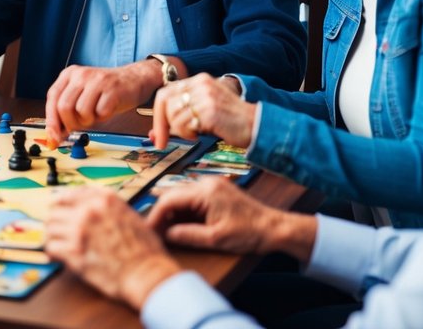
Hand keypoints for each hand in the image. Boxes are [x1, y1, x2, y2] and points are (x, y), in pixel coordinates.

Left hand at [45, 62, 158, 144]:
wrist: (134, 79)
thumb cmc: (105, 91)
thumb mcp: (81, 95)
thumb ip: (66, 111)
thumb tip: (54, 136)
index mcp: (69, 74)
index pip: (53, 98)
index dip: (52, 120)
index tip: (54, 137)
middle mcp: (81, 75)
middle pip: (64, 107)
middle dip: (71, 123)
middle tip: (81, 124)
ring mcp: (97, 81)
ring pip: (81, 111)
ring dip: (89, 120)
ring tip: (96, 113)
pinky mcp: (113, 89)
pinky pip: (101, 113)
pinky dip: (103, 117)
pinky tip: (107, 109)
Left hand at [45, 186, 181, 311]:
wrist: (145, 273)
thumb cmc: (145, 250)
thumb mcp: (131, 216)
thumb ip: (111, 209)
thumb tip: (98, 211)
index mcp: (104, 199)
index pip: (72, 193)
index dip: (63, 202)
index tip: (60, 208)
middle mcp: (89, 210)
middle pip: (57, 209)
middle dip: (56, 220)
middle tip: (56, 229)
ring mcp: (79, 230)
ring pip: (50, 227)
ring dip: (52, 236)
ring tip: (56, 243)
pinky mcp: (73, 252)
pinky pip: (51, 247)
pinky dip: (52, 253)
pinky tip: (56, 257)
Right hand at [147, 177, 314, 262]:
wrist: (273, 227)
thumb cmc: (249, 233)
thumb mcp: (215, 239)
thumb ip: (187, 235)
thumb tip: (165, 234)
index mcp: (205, 192)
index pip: (169, 199)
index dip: (156, 215)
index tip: (149, 230)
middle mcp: (206, 183)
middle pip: (173, 195)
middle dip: (162, 214)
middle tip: (155, 232)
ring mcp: (211, 185)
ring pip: (182, 196)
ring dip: (173, 213)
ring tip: (166, 231)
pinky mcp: (216, 191)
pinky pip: (192, 198)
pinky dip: (184, 211)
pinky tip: (182, 224)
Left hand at [151, 73, 254, 149]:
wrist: (256, 126)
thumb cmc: (230, 122)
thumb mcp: (203, 112)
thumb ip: (180, 118)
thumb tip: (154, 134)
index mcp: (199, 80)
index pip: (165, 93)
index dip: (157, 114)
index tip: (156, 134)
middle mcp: (201, 84)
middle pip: (164, 101)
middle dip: (159, 125)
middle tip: (161, 142)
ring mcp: (206, 96)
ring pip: (173, 114)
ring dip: (179, 130)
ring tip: (193, 133)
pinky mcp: (210, 111)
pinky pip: (184, 124)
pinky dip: (187, 134)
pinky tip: (199, 134)